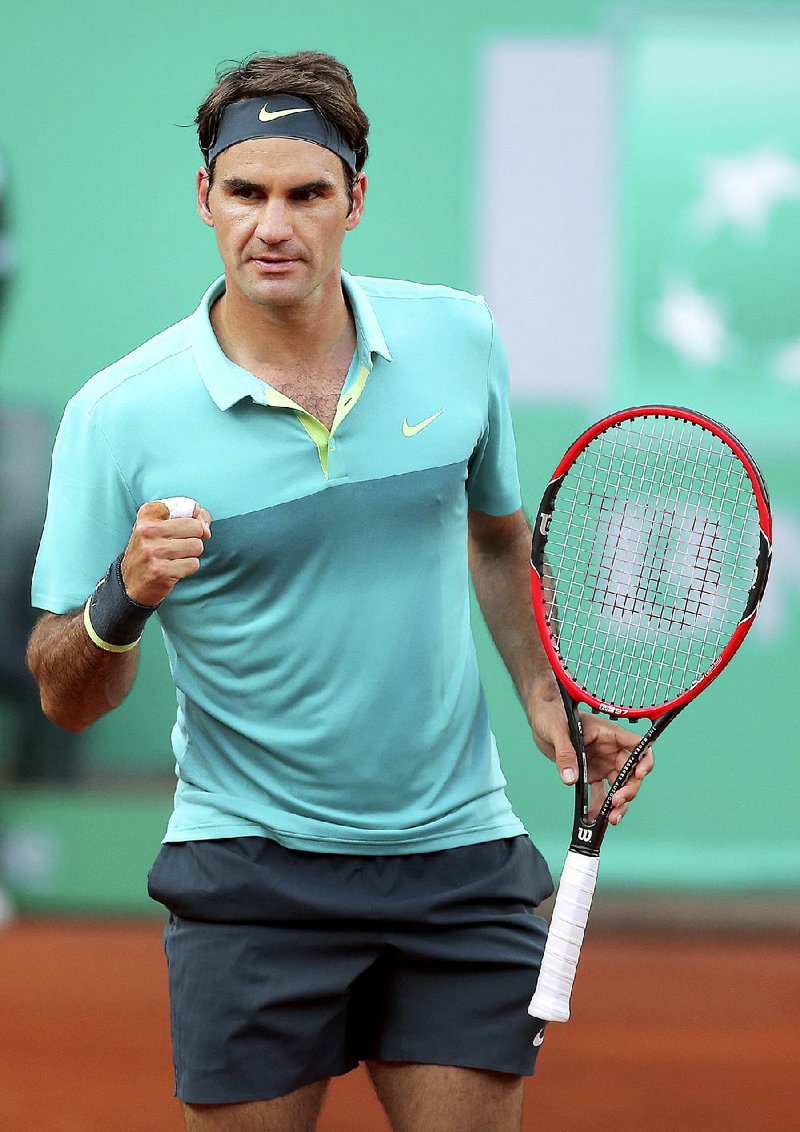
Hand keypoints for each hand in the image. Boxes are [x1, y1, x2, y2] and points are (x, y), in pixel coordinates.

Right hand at [121, 500, 211, 605]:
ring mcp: (154, 551)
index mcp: (148, 514)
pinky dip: (187, 568)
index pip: (189, 506)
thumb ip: (187, 517)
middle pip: (196, 527)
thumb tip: (206, 529)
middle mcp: (148, 530)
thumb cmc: (150, 551)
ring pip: (197, 546)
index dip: (195, 516)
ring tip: (174, 557)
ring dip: (190, 554)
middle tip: (177, 545)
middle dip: (193, 538)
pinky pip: (194, 564)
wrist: (130, 583)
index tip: (186, 526)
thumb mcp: (159, 526)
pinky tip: (173, 569)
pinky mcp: (161, 571)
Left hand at [528, 683, 653, 825]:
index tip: (638, 775)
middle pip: (630, 773)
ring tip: (611, 818)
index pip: (637, 746)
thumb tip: (571, 778)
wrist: (540, 718)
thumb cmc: (553, 714)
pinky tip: (595, 818)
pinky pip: (600, 792)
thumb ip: (566, 753)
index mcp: (609, 734)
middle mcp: (610, 750)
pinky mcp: (590, 773)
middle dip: (628, 790)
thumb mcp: (558, 730)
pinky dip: (599, 806)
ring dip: (617, 803)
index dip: (644, 761)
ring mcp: (602, 763)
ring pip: (618, 787)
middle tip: (616, 803)